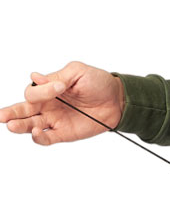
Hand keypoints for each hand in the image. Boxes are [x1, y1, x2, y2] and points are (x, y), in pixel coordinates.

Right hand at [0, 62, 125, 145]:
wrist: (117, 99)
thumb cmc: (98, 82)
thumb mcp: (77, 72)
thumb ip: (56, 77)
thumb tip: (36, 78)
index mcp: (48, 89)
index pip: (32, 92)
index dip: (41, 91)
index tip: (61, 87)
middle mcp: (48, 105)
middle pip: (23, 110)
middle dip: (10, 113)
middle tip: (1, 116)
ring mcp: (54, 120)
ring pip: (30, 125)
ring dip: (19, 126)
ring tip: (11, 125)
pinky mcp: (63, 133)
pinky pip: (46, 138)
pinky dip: (38, 137)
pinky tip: (36, 132)